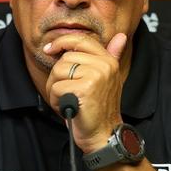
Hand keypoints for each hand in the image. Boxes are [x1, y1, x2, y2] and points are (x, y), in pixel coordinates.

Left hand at [44, 32, 127, 153]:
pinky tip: (67, 107)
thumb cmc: (100, 108)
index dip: (61, 42)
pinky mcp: (84, 89)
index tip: (49, 50)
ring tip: (68, 100)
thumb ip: (111, 55)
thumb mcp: (107, 79)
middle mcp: (104, 66)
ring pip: (58, 72)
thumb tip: (121, 36)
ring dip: (55, 89)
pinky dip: (56, 100)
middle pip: (65, 58)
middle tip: (67, 92)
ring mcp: (95, 76)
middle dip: (58, 76)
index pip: (80, 40)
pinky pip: (56, 88)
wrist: (104, 134)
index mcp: (108, 60)